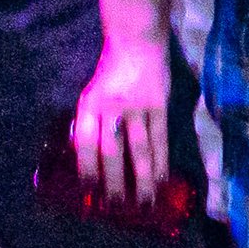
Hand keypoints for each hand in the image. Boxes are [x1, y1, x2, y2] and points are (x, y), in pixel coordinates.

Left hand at [74, 33, 169, 202]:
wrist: (137, 41)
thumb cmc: (111, 74)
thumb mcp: (93, 94)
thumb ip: (92, 123)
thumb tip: (91, 161)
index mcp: (90, 103)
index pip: (85, 141)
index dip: (87, 167)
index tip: (89, 191)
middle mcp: (112, 106)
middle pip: (113, 150)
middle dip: (114, 181)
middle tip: (116, 205)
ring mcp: (138, 107)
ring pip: (140, 150)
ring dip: (142, 179)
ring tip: (144, 202)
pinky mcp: (159, 107)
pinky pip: (160, 141)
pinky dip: (162, 163)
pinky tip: (163, 182)